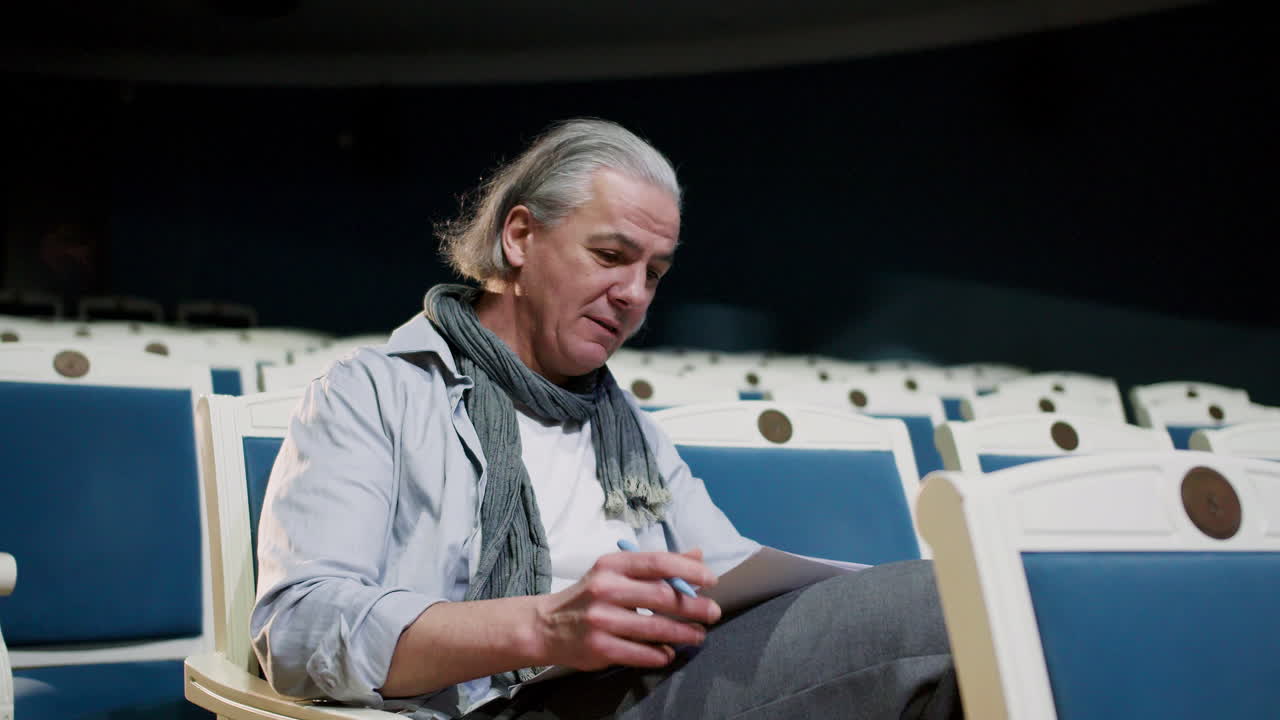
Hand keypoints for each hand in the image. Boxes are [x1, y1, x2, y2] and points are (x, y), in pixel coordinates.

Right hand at [531, 548, 721, 670]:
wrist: (545, 626)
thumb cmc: (589, 595)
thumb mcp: (616, 572)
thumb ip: (656, 565)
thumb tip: (697, 554)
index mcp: (612, 565)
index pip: (657, 562)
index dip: (688, 569)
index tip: (711, 579)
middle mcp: (605, 589)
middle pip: (660, 596)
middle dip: (693, 606)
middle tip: (713, 612)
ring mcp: (601, 620)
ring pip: (654, 628)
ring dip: (683, 633)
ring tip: (699, 635)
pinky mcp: (598, 648)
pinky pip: (639, 653)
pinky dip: (660, 654)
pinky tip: (669, 653)